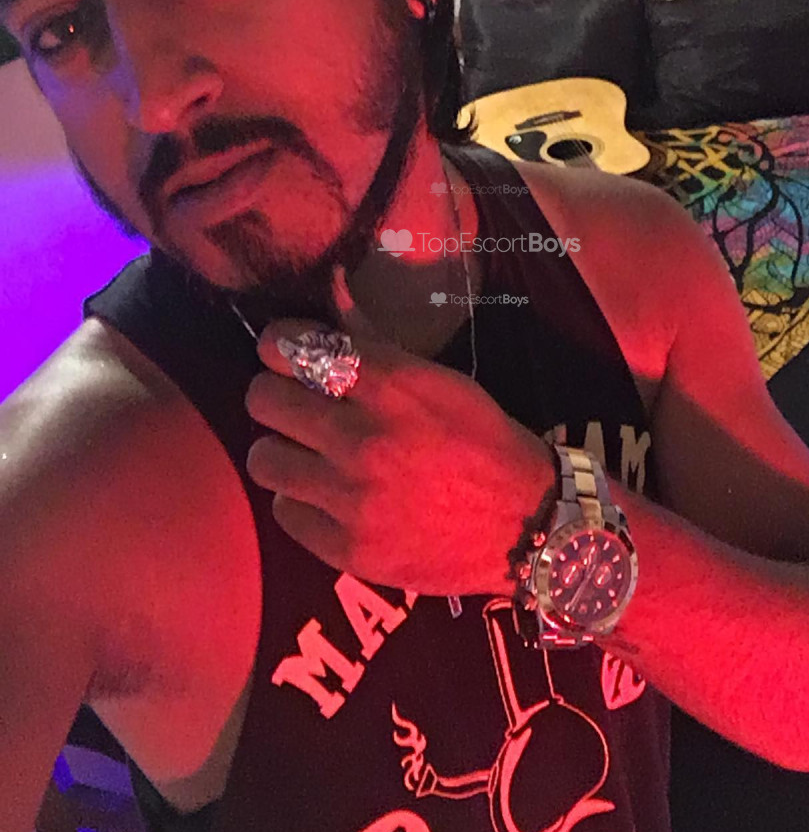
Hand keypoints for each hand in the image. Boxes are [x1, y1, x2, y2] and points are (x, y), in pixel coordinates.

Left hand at [244, 270, 555, 595]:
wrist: (523, 522)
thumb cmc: (479, 438)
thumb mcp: (436, 379)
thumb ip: (372, 338)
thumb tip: (331, 283)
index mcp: (390, 388)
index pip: (291, 349)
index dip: (279, 345)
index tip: (284, 351)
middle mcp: (363, 439)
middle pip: (263, 399)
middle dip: (275, 394)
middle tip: (295, 404)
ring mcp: (352, 498)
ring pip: (262, 458)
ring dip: (282, 450)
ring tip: (308, 454)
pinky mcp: (346, 548)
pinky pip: (283, 511)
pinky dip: (302, 501)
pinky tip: (329, 496)